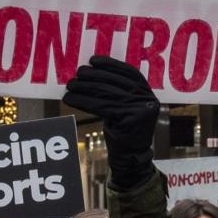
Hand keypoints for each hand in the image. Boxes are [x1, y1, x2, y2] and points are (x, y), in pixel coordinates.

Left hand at [64, 56, 159, 189]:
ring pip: (106, 94)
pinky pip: (101, 106)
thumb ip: (117, 91)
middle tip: (77, 73)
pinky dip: (83, 101)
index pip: (129, 73)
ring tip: (70, 85)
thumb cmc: (123, 130)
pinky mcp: (130, 120)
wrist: (130, 157)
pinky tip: (71, 98)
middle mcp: (147, 99)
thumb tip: (91, 72)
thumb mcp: (124, 108)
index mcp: (147, 92)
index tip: (93, 60)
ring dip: (85, 87)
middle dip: (94, 76)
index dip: (110, 64)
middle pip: (115, 82)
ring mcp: (141, 110)